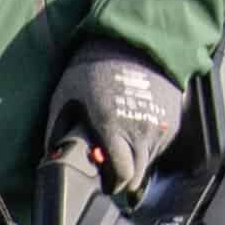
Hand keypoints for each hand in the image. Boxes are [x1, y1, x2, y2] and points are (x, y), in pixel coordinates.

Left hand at [45, 40, 189, 194]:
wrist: (133, 41)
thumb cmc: (93, 67)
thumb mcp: (65, 96)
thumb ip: (57, 129)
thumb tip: (51, 155)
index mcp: (112, 127)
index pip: (122, 175)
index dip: (113, 184)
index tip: (106, 183)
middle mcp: (141, 130)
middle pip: (138, 176)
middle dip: (125, 177)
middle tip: (112, 169)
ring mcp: (160, 126)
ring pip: (150, 161)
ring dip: (137, 159)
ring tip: (122, 142)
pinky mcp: (173, 120)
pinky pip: (160, 144)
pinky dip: (149, 144)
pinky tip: (135, 128)